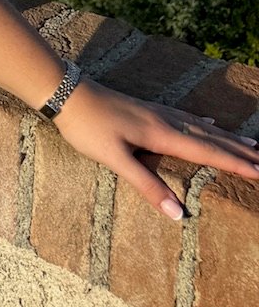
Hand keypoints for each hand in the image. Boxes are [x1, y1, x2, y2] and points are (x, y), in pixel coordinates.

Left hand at [52, 74, 258, 219]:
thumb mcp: (115, 160)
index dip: (235, 164)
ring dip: (228, 138)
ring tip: (251, 144)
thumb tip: (180, 214)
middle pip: (211, 138)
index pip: (207, 152)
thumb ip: (147, 186)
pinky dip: (205, 124)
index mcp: (162, 134)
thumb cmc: (88, 127)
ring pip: (202, 126)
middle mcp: (165, 121)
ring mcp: (157, 112)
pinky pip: (187, 117)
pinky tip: (211, 123)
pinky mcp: (147, 109)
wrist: (66, 91)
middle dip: (240, 151)